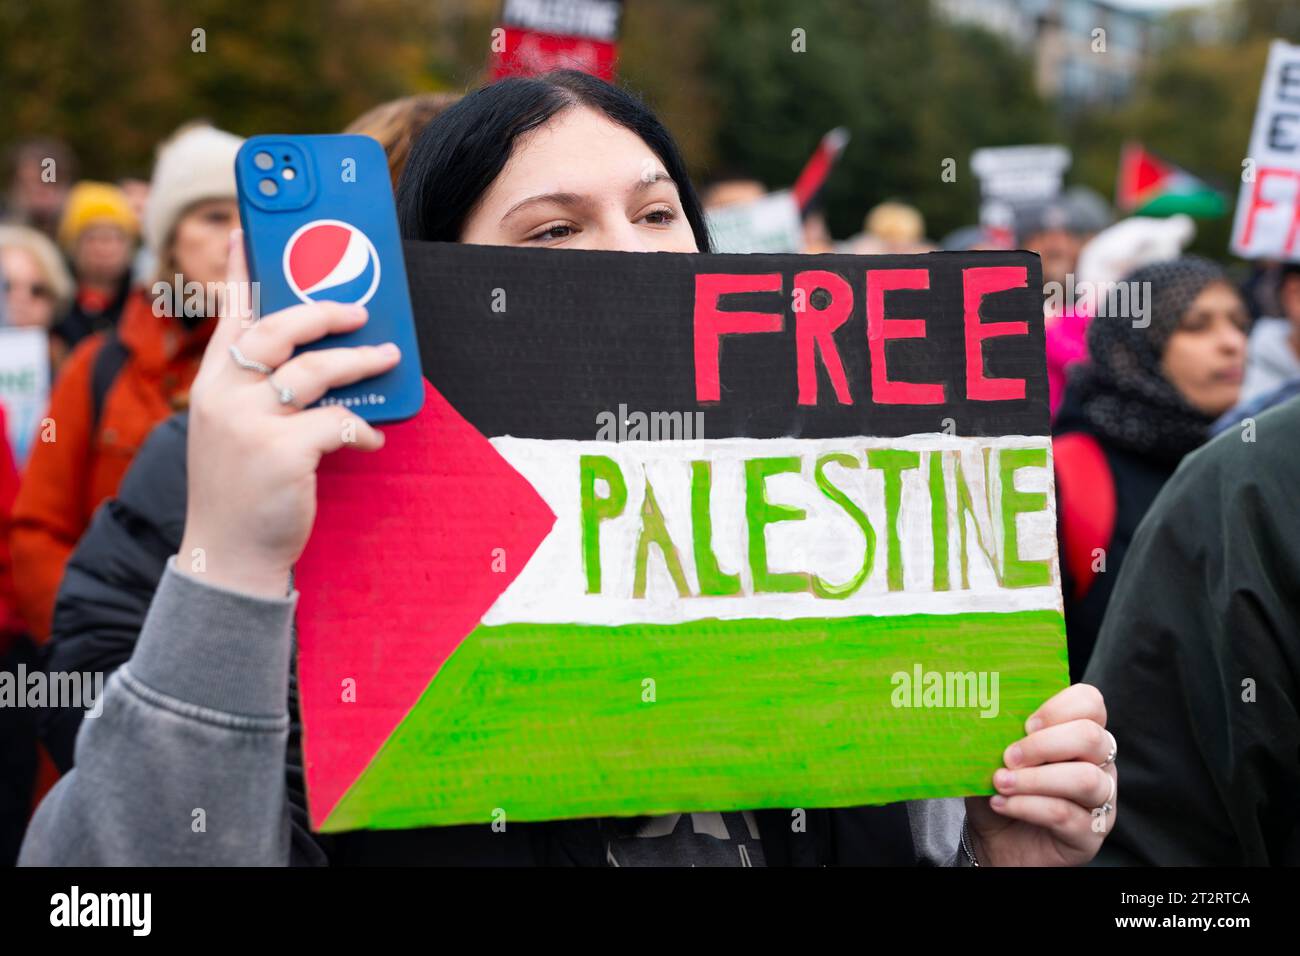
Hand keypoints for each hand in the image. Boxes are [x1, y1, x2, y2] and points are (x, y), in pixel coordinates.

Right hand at [176, 230, 400, 597]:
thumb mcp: (235, 431)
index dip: (242, 271)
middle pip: (281, 330)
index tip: (248, 230)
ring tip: (389, 357)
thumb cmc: (244, 488)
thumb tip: (319, 355)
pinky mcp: (281, 453)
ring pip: (317, 371)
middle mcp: (225, 396)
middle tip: (361, 310)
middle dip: (326, 311)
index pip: (231, 315)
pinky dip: (362, 430)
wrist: (228, 555)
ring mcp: (250, 424)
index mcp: (213, 383)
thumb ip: (259, 390)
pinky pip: (339, 424)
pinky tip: (370, 439)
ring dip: (361, 363)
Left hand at [964, 683, 1116, 865]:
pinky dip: (1026, 806)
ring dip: (1034, 779)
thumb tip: (983, 713)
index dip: (1059, 707)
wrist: (995, 841)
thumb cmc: (1001, 789)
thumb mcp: (994, 755)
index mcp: (1078, 734)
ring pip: (1084, 779)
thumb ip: (998, 733)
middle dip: (1044, 744)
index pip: (1090, 703)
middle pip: (1092, 737)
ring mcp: (1100, 800)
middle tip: (1008, 757)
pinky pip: (1064, 814)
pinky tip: (1001, 804)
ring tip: (1000, 782)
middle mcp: (1098, 764)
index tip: (1024, 723)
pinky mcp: (1090, 834)